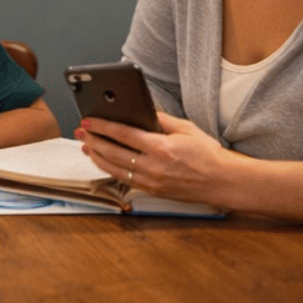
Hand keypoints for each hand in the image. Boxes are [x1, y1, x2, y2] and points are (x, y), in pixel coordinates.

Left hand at [78, 112, 236, 206]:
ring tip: (85, 145)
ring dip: (96, 156)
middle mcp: (153, 166)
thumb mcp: (187, 129)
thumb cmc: (208, 154)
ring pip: (113, 169)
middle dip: (93, 141)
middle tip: (81, 131)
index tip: (89, 121)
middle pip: (113, 153)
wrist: (222, 181)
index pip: (124, 134)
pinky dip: (109, 169)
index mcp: (162, 148)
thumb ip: (161, 120)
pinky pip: (123, 179)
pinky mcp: (150, 190)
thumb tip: (141, 111)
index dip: (103, 127)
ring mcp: (150, 181)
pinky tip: (102, 161)